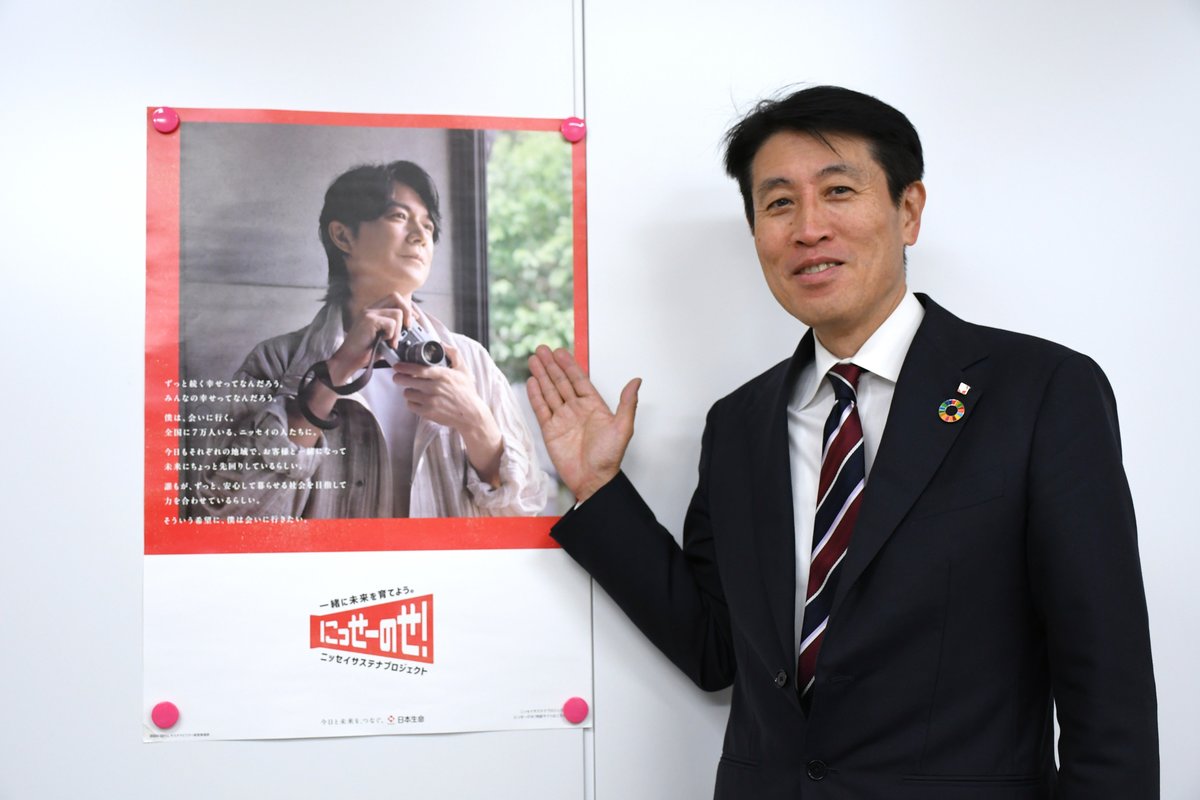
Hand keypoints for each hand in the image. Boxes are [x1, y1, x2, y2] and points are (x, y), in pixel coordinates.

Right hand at [327, 293, 415, 384]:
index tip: (414, 319)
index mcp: (374, 311)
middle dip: (407, 311)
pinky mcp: (369, 320)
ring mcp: (368, 313)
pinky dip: (391, 335)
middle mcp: (370, 308)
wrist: (350, 360)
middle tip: (408, 327)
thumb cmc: (366, 351)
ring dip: (398, 330)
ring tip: (391, 342)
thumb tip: (411, 325)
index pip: (394, 298)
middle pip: (396, 297)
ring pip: (397, 312)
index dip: (406, 307)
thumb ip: (394, 329)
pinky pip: (391, 323)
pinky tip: (383, 342)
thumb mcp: (384, 337)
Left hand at [392, 344, 503, 484]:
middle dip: (400, 378)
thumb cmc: (467, 392)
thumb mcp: (463, 370)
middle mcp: (435, 388)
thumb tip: (441, 344)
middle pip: (408, 381)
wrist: (471, 415)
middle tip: (398, 377)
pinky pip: (411, 406)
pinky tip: (418, 400)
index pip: (418, 369)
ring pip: (408, 393)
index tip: (398, 366)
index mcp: (442, 375)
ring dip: (408, 391)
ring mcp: (430, 401)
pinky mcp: (428, 413)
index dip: (404, 367)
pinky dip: (412, 403)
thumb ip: (453, 353)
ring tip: (414, 390)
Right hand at [525, 346, 640, 502]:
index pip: (579, 380)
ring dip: (541, 376)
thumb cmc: (608, 458)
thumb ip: (627, 403)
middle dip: (551, 366)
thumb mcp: (623, 428)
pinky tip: (531, 382)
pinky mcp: (550, 430)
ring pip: (550, 392)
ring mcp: (562, 419)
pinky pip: (541, 409)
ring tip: (533, 359)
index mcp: (594, 406)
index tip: (560, 352)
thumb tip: (637, 381)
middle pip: (561, 382)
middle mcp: (576, 410)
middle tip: (541, 349)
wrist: (593, 480)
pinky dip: (535, 396)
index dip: (569, 365)